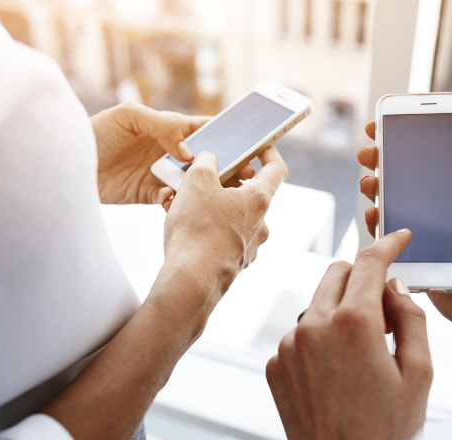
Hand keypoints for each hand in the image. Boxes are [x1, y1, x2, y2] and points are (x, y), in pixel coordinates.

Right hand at [43, 146, 285, 439]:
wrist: (190, 282)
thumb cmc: (197, 229)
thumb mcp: (197, 181)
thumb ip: (205, 162)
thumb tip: (210, 158)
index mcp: (259, 200)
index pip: (276, 168)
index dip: (268, 152)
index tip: (258, 145)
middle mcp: (261, 224)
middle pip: (248, 194)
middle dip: (223, 181)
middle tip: (199, 175)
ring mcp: (248, 246)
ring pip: (230, 217)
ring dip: (208, 205)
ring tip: (175, 201)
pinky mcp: (231, 263)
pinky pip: (220, 237)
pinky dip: (203, 227)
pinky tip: (178, 225)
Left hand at [91, 102, 255, 204]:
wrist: (67, 161)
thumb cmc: (97, 130)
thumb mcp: (128, 116)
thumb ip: (161, 126)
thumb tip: (188, 151)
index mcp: (170, 128)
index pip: (205, 130)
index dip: (227, 136)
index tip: (248, 145)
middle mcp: (170, 152)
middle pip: (206, 160)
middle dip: (227, 167)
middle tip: (244, 176)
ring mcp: (162, 174)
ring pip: (194, 184)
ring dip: (206, 189)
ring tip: (217, 195)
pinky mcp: (149, 194)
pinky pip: (172, 201)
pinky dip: (178, 204)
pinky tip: (175, 203)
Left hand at [266, 232, 431, 439]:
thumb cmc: (387, 432)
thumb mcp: (419, 373)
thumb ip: (409, 318)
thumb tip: (394, 287)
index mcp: (353, 323)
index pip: (368, 263)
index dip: (387, 245)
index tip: (397, 239)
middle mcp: (312, 327)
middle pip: (336, 274)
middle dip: (361, 278)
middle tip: (384, 311)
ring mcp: (288, 346)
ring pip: (317, 304)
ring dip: (339, 311)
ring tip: (361, 353)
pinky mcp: (275, 365)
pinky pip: (299, 334)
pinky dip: (319, 339)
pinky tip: (336, 373)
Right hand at [357, 118, 451, 353]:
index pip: (423, 158)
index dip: (400, 140)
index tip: (381, 125)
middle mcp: (435, 208)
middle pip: (399, 178)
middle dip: (379, 161)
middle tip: (368, 153)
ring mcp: (421, 232)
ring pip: (387, 204)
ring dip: (373, 188)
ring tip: (370, 182)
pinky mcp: (411, 256)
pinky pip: (385, 238)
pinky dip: (375, 223)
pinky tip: (374, 213)